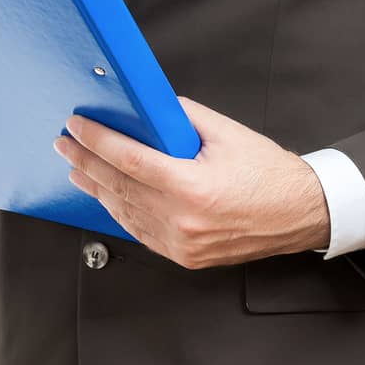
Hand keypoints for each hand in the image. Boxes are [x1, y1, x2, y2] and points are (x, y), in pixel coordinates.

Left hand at [53, 95, 331, 266]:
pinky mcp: (185, 256)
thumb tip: (146, 108)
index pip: (129, 160)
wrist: (300, 213)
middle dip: (86, 162)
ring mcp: (182, 244)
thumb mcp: (226, 132)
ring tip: (77, 168)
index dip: (98, 141)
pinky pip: (140, 232)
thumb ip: (181, 118)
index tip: (77, 126)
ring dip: (96, 187)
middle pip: (119, 187)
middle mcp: (184, 220)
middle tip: (65, 143)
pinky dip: (120, 211)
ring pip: (124, 212)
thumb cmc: (268, 173)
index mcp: (193, 187)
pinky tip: (107, 195)